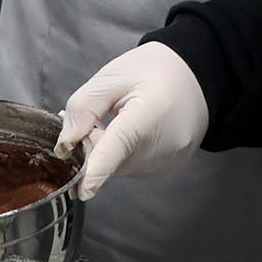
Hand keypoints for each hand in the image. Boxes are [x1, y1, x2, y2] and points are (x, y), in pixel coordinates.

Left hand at [56, 41, 208, 199]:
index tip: (83, 190)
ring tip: (119, 120)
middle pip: (112, 160)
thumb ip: (83, 108)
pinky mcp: (166, 169)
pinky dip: (121, 156)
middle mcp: (163, 145)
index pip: (119, 145)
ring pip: (119, 168)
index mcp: (149, 114)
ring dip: (106, 152)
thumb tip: (65, 146)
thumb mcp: (112, 76)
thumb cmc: (155, 71)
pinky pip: (131, 169)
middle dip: (92, 145)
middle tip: (95, 118)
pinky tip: (132, 133)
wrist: (197, 77)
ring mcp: (168, 161)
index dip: (98, 169)